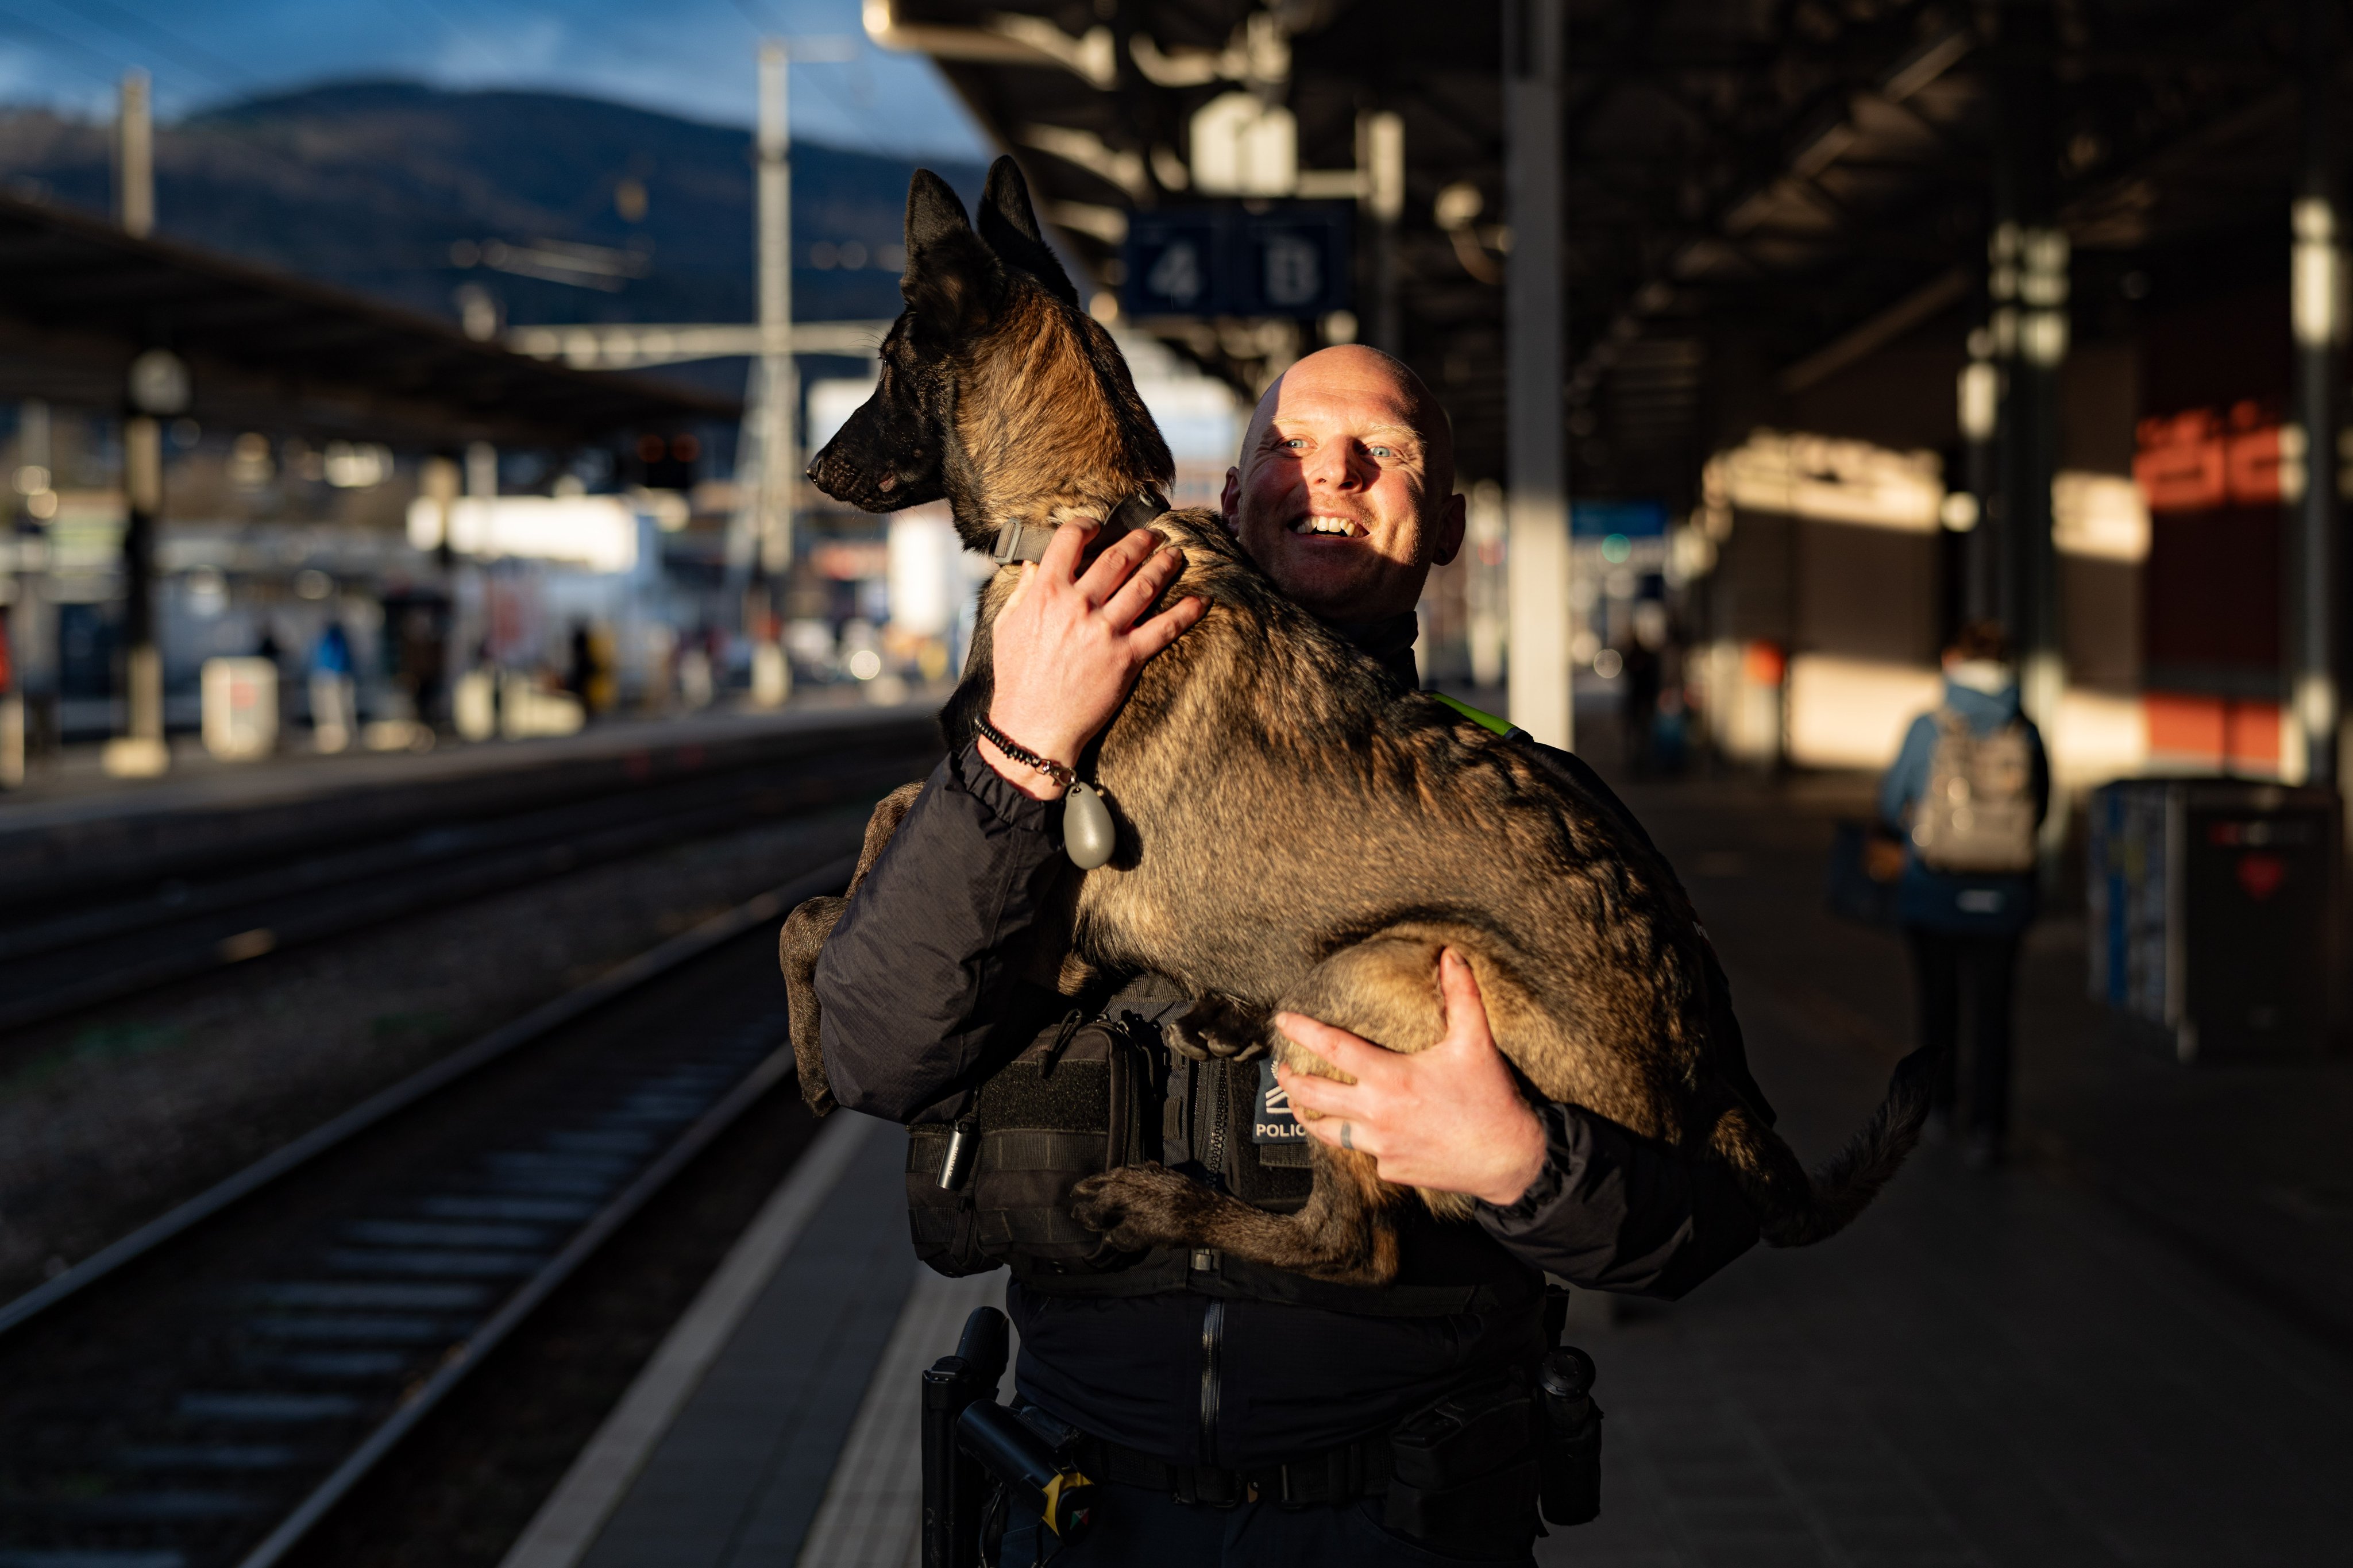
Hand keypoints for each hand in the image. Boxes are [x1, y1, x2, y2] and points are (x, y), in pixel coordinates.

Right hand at [981, 518, 1205, 800]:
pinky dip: (1186, 612)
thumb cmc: (1017, 678)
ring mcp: (1105, 631)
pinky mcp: (1127, 657)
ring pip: (1144, 585)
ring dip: (1164, 565)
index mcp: (1046, 593)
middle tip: (1154, 535)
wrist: (1032, 725)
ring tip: (1175, 555)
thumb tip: (1034, 563)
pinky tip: (1201, 600)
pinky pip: (1164, 628)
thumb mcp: (1006, 626)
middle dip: (1139, 541)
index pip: (1070, 541)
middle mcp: (1078, 605)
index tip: (1099, 526)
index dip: (1088, 526)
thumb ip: (1023, 591)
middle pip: (1117, 558)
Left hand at [1272, 950, 1547, 1207]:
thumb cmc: (1491, 1099)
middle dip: (1289, 1080)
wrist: (1509, 1160)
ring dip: (1309, 1115)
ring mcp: (1381, 1146)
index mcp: (1390, 1079)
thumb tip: (1450, 955)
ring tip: (1300, 1105)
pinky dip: (1358, 1139)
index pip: (1332, 1047)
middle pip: (1313, 1095)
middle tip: (1281, 1068)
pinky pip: (1364, 1152)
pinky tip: (1359, 1131)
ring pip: (1328, 1131)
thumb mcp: (1476, 1043)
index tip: (1282, 1020)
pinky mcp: (1391, 1170)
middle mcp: (1377, 1114)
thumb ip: (1461, 995)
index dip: (1302, 1030)